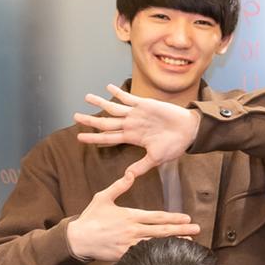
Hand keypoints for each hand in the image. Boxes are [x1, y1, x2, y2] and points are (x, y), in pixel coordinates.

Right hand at [64, 167, 201, 261]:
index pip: (157, 217)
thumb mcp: (103, 197)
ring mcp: (129, 244)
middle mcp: (132, 230)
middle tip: (196, 229)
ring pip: (156, 244)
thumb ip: (119, 186)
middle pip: (161, 231)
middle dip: (181, 230)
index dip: (173, 218)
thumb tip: (131, 173)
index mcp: (130, 216)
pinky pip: (144, 255)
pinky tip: (168, 255)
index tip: (187, 218)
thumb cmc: (90, 217)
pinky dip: (157, 255)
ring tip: (189, 243)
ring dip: (173, 243)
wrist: (78, 238)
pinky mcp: (124, 255)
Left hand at [74, 84, 200, 168]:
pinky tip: (108, 88)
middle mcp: (131, 125)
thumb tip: (127, 177)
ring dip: (100, 103)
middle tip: (75, 117)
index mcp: (132, 138)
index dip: (94, 137)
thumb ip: (141, 166)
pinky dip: (118, 93)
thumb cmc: (174, 146)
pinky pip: (129, 97)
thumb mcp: (156, 159)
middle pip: (106, 122)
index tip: (79, 137)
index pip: (108, 138)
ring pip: (114, 108)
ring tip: (87, 97)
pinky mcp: (145, 104)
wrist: (188, 131)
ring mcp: (137, 114)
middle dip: (90, 120)